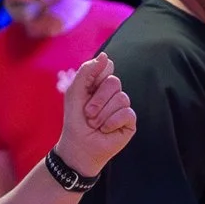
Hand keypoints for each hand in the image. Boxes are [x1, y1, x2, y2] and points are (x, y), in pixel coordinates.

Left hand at [53, 53, 134, 177]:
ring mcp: (123, 107)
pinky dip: (112, 122)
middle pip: (114, 82)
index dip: (95, 80)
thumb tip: (106, 56)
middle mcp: (114, 93)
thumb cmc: (75, 120)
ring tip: (95, 125)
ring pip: (121, 98)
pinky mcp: (130, 122)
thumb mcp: (75, 92)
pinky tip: (105, 130)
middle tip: (88, 114)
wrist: (78, 147)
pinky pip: (127, 113)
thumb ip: (87, 71)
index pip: (106, 68)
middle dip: (97, 100)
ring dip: (102, 114)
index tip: (86, 92)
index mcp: (100, 83)